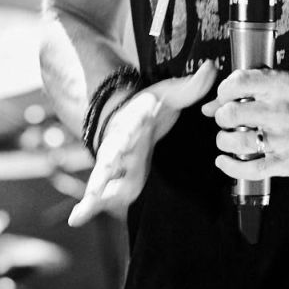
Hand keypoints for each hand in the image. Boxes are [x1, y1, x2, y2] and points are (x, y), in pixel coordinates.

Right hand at [68, 62, 217, 224]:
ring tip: (80, 213)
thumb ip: (192, 85)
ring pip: (102, 179)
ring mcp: (115, 162)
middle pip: (112, 156)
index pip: (134, 125)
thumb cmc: (150, 106)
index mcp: (135, 120)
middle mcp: (120, 142)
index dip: (133, 127)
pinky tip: (75, 220)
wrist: (126, 114)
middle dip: (106, 169)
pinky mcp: (115, 177)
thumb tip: (212, 67)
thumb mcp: (170, 93)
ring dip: (94, 195)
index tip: (133, 129)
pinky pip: (101, 193)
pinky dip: (88, 206)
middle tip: (100, 178)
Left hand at [202, 69, 288, 181]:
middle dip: (222, 117)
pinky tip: (224, 161)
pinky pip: (250, 169)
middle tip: (226, 119)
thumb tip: (209, 106)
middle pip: (232, 114)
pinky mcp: (285, 162)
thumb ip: (248, 89)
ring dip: (224, 141)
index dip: (223, 90)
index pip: (239, 83)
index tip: (224, 97)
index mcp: (281, 87)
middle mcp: (281, 112)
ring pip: (237, 142)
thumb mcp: (284, 83)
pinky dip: (231, 167)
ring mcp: (283, 139)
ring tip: (228, 139)